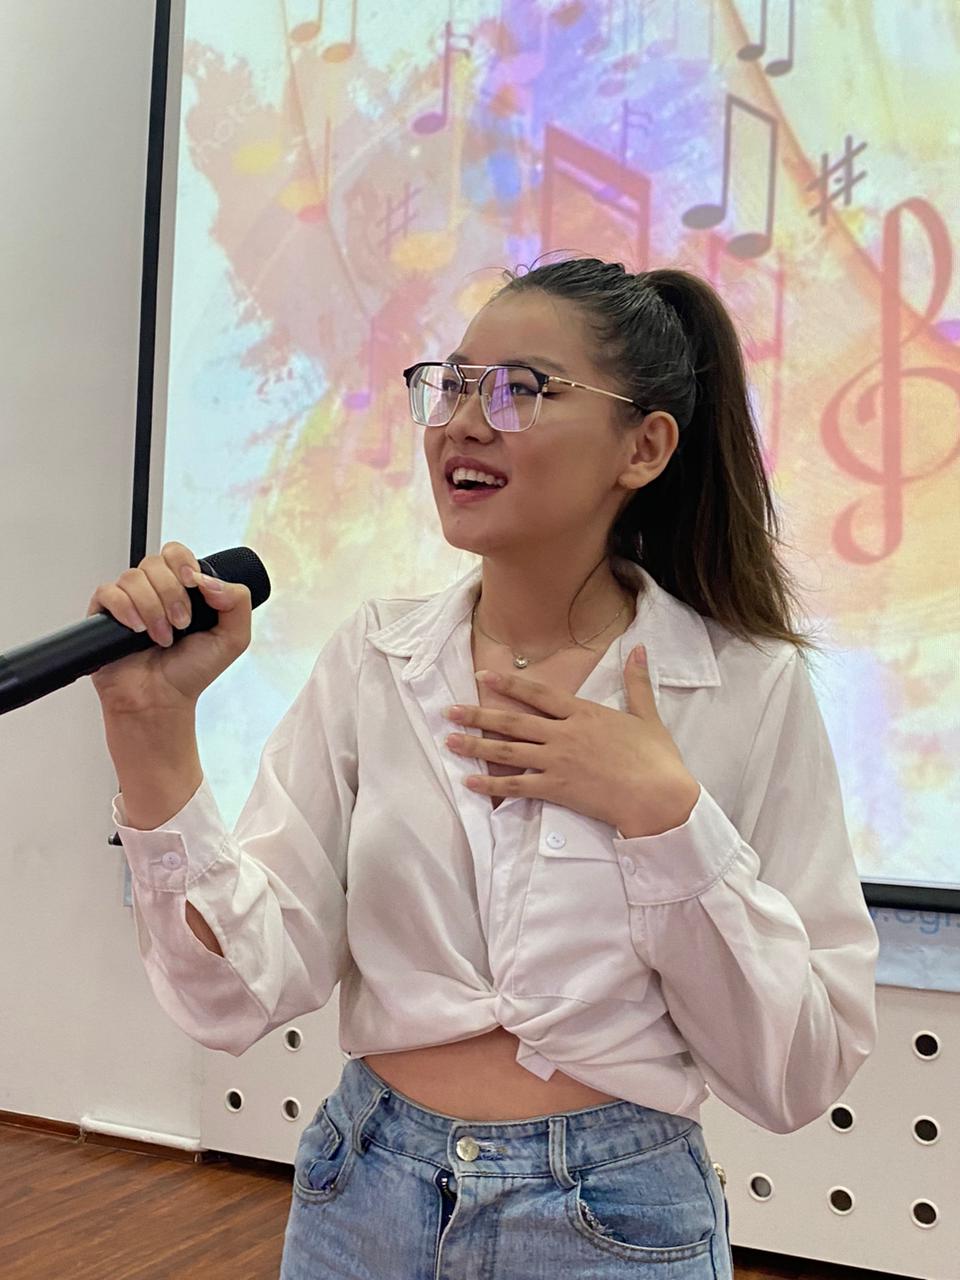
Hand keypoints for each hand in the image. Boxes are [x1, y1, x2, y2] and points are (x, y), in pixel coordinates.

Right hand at [87, 541, 251, 716]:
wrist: (161, 700)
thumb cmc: (191, 672)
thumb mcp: (233, 638)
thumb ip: (237, 601)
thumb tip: (208, 578)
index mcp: (182, 589)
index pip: (176, 553)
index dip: (183, 563)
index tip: (192, 584)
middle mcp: (154, 591)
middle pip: (155, 562)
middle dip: (172, 593)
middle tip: (181, 623)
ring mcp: (128, 601)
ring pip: (134, 577)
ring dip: (153, 608)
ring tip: (161, 637)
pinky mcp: (104, 614)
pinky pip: (109, 592)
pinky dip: (125, 609)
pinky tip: (137, 631)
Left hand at [443, 646, 700, 836]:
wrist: (658, 795)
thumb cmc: (656, 758)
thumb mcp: (648, 715)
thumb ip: (637, 682)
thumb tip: (641, 648)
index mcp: (584, 713)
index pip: (538, 693)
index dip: (509, 683)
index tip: (483, 675)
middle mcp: (564, 734)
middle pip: (513, 721)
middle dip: (478, 714)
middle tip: (449, 711)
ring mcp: (558, 761)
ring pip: (508, 751)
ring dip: (476, 745)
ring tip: (449, 742)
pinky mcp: (557, 788)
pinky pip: (517, 786)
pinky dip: (492, 784)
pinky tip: (470, 782)